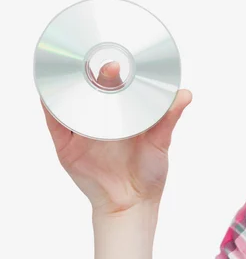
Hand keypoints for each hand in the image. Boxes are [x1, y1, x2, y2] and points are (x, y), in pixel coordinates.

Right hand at [41, 61, 192, 215]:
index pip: (112, 87)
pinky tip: (47, 94)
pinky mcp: (68, 148)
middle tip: (106, 65)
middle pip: (90, 91)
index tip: (118, 56)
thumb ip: (169, 117)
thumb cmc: (149, 171)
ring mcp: (82, 132)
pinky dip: (49, 108)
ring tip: (72, 70)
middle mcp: (100, 119)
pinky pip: (56, 125)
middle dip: (93, 74)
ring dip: (68, 86)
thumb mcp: (160, 141)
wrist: (132, 203)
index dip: (113, 70)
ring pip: (69, 103)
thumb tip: (185, 94)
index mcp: (121, 115)